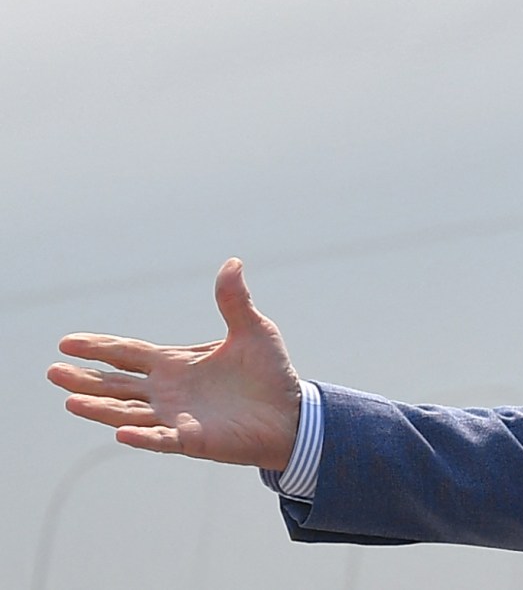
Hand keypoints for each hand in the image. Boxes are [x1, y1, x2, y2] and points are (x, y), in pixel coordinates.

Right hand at [48, 258, 301, 471]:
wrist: (292, 413)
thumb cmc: (269, 374)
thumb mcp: (253, 330)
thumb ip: (235, 300)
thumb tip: (233, 262)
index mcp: (176, 363)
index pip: (128, 354)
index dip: (99, 347)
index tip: (66, 342)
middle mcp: (168, 391)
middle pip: (116, 384)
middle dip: (85, 378)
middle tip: (52, 370)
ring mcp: (176, 416)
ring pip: (128, 412)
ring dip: (99, 408)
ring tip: (70, 400)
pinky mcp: (192, 440)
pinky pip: (160, 439)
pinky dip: (141, 436)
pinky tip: (120, 433)